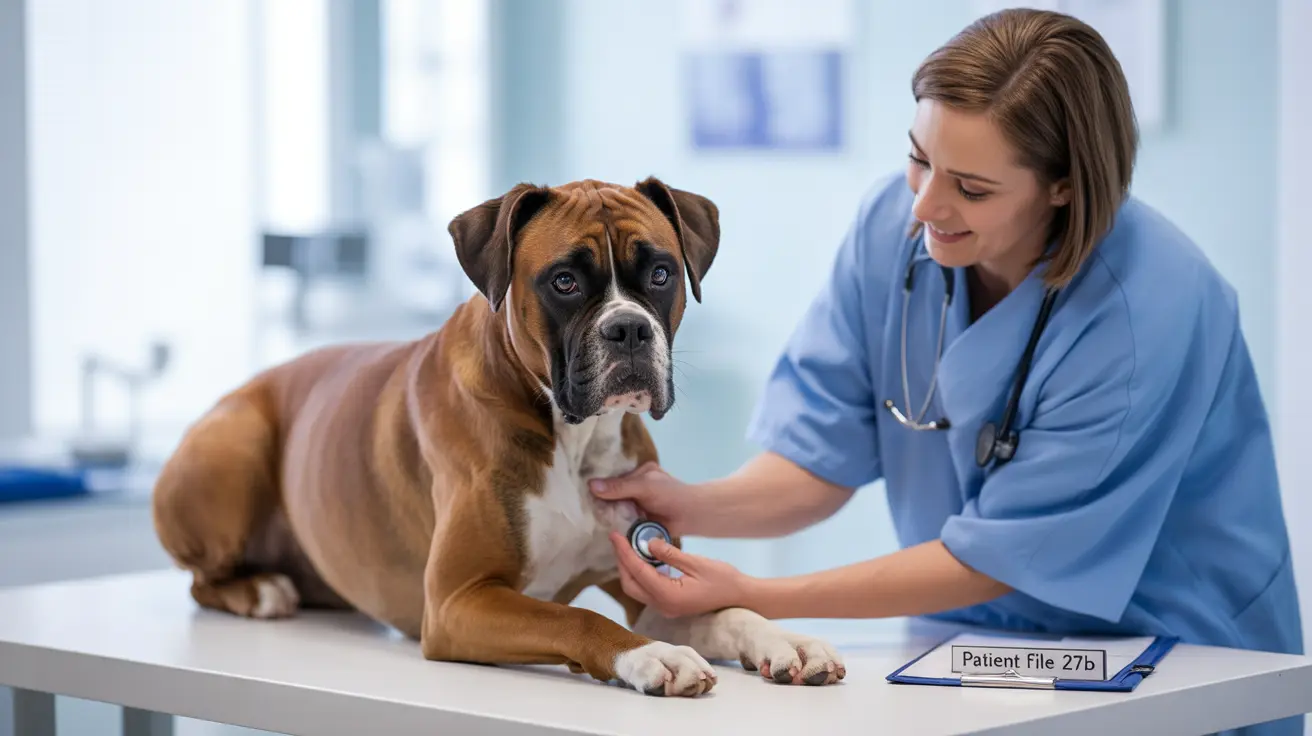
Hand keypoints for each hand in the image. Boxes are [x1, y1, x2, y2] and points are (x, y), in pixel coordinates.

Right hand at [589, 462, 700, 536]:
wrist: (692, 517)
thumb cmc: (671, 495)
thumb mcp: (644, 486)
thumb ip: (619, 487)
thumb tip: (591, 485)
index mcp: (640, 473)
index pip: (614, 475)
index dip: (599, 482)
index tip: (578, 487)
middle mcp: (637, 487)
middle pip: (613, 493)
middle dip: (599, 500)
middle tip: (577, 505)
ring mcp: (637, 505)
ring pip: (616, 508)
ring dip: (604, 514)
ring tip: (582, 517)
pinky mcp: (638, 522)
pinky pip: (622, 521)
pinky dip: (613, 524)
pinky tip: (596, 527)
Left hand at [607, 531, 751, 617]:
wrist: (741, 596)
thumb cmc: (723, 579)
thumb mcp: (697, 562)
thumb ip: (670, 554)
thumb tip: (647, 543)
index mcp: (668, 596)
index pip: (637, 571)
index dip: (623, 552)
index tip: (614, 535)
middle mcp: (663, 606)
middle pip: (630, 584)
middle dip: (621, 561)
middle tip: (618, 539)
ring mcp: (666, 608)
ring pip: (636, 589)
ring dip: (629, 568)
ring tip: (627, 545)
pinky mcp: (670, 605)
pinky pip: (647, 590)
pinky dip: (640, 574)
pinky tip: (643, 558)